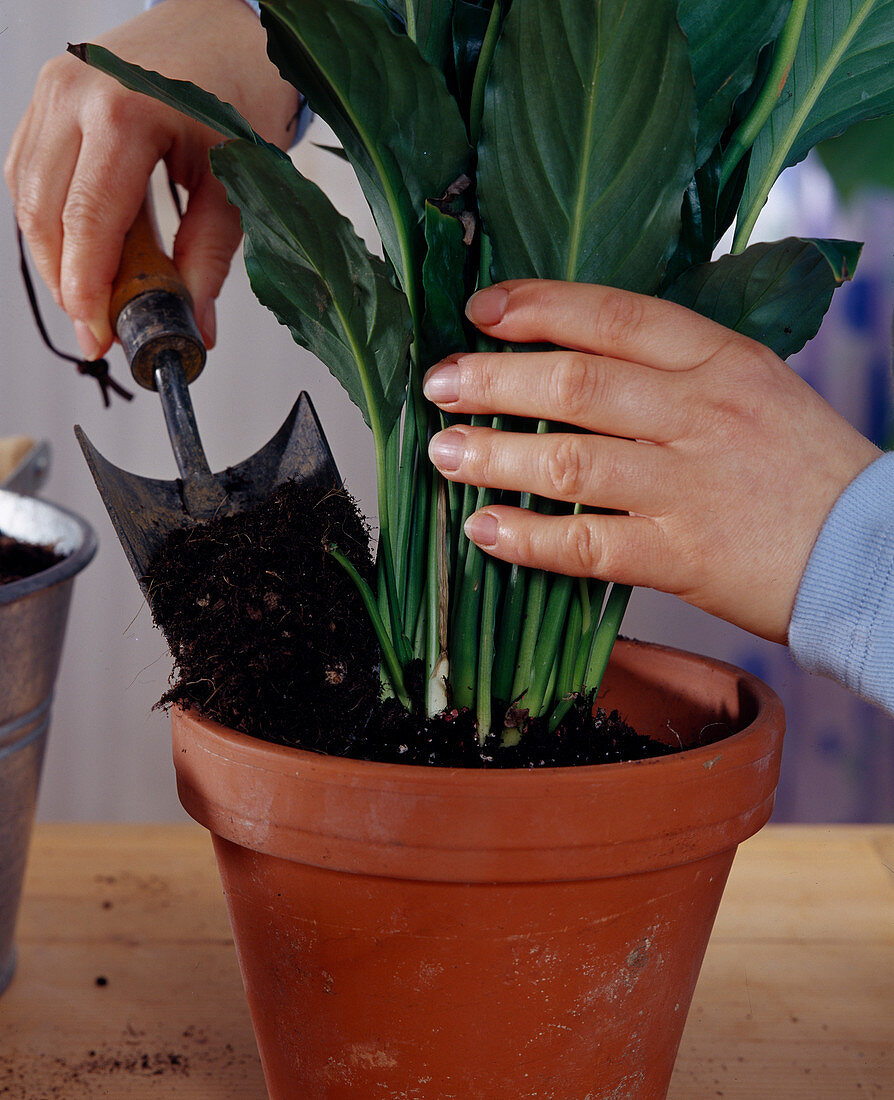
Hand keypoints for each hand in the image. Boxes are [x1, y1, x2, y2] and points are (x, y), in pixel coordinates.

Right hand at [5, 0, 297, 356]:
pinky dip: (51, 219)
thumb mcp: (237, 180)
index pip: (87, 220)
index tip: (99, 335)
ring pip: (26, 194)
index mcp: (125, 109)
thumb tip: (195, 322)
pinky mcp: (49, 96)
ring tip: (95, 296)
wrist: (227, 25)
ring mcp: (53, 88)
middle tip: (98, 328)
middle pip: (42, 212)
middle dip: (66, 282)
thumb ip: (211, 256)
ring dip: (54, 255)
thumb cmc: (240, 89)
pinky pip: (30, 170)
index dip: (86, 288)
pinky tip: (84, 251)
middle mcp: (75, 93)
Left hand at [424, 279, 879, 643]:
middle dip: (494, 379)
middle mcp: (701, 413)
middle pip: (576, 382)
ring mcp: (689, 486)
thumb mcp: (751, 388)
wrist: (870, 552)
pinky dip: (528, 538)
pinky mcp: (683, 556)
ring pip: (569, 460)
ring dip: (494, 455)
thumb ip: (673, 371)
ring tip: (444, 453)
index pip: (614, 316)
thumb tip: (574, 360)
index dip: (538, 307)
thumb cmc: (802, 468)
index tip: (481, 310)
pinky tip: (485, 529)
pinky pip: (587, 544)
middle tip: (441, 384)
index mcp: (720, 359)